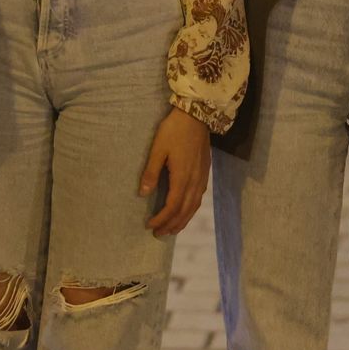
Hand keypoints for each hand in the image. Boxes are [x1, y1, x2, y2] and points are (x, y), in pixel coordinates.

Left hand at [139, 107, 209, 236]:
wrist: (197, 115)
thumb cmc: (174, 131)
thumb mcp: (158, 149)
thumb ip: (151, 172)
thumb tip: (143, 194)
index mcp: (182, 177)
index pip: (172, 206)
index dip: (161, 219)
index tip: (150, 225)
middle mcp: (195, 181)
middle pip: (184, 211)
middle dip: (171, 225)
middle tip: (159, 234)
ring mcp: (202, 177)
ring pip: (194, 206)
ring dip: (183, 220)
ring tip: (172, 229)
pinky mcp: (205, 172)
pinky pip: (199, 198)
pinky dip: (191, 210)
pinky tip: (186, 210)